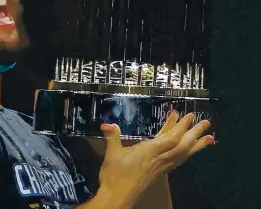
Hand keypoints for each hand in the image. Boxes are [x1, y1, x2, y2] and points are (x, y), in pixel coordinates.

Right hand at [96, 113, 213, 208]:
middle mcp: (159, 160)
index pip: (170, 139)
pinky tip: (188, 149)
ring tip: (208, 137)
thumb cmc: (114, 176)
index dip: (181, 128)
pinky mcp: (159, 171)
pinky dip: (184, 152)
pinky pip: (176, 159)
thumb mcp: (111, 155)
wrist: (117, 198)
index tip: (190, 116)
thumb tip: (107, 124)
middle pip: (181, 146)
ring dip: (195, 145)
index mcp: (149, 153)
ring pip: (182, 154)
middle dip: (194, 134)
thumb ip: (112, 137)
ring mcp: (160, 167)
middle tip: (207, 123)